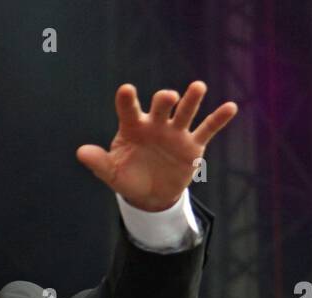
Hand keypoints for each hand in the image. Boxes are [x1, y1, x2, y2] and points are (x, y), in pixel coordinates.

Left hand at [76, 81, 236, 211]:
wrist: (150, 195)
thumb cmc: (128, 177)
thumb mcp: (111, 173)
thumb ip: (98, 162)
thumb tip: (80, 152)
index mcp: (133, 127)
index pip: (128, 109)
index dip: (127, 100)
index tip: (126, 91)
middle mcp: (155, 124)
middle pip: (161, 106)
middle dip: (164, 100)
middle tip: (168, 97)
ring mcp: (175, 133)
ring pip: (185, 112)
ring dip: (191, 99)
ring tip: (198, 87)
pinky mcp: (193, 145)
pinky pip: (207, 130)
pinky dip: (219, 119)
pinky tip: (231, 107)